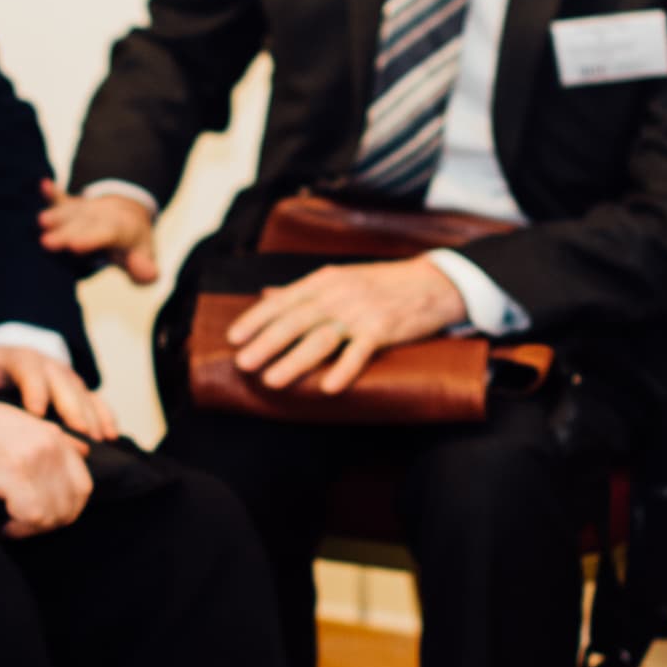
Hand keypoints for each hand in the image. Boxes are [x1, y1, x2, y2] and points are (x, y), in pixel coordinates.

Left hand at [0, 340, 118, 440]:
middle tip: (80, 432)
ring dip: (92, 417)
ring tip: (98, 440)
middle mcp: (49, 366)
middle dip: (73, 409)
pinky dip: (106, 416)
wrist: (7, 360)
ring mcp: (67, 378)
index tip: (37, 413)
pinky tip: (111, 436)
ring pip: (83, 395)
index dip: (35, 391)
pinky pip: (96, 401)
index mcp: (21, 360)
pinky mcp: (79, 390)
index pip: (30, 372)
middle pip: (64, 385)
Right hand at [0, 397, 93, 536]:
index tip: (43, 516)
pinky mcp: (14, 474)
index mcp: (55, 437)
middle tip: (26, 527)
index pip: (83, 486)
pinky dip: (18, 528)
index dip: (67, 509)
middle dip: (51, 523)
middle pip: (72, 504)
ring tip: (11, 526)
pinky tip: (3, 526)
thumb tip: (84, 451)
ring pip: (52, 514)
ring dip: (32, 529)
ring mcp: (35, 460)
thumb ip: (57, 438)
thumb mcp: (24, 422)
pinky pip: (32, 516)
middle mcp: (51, 447)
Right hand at [36, 179, 159, 282]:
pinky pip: (61, 198)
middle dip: (64, 232)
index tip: (74, 246)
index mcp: (121, 229)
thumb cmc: (132, 244)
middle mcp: (102, 215)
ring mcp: (86, 209)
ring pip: (69, 212)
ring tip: (41, 221)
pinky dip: (51, 193)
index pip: (105, 233)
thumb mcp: (144, 257)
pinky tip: (43, 185)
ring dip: (55, 215)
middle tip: (46, 243)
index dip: (90, 239)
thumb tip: (146, 272)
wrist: (127, 214)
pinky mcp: (72, 206)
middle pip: (82, 224)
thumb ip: (146, 271)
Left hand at [227, 257, 466, 392]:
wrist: (433, 282)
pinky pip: (360, 351)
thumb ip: (302, 291)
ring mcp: (361, 312)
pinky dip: (344, 369)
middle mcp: (339, 294)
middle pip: (296, 320)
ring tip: (272, 380)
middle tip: (243, 364)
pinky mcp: (384, 329)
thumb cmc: (382, 284)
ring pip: (322, 338)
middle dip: (267, 343)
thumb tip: (265, 295)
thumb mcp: (340, 279)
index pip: (283, 300)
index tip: (234, 338)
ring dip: (295, 360)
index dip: (256, 319)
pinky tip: (327, 387)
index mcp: (324, 280)